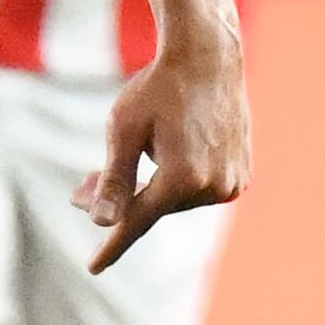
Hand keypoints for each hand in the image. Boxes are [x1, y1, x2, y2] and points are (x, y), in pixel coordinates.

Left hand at [83, 34, 250, 269]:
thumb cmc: (158, 88)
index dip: (111, 245)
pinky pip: (199, 189)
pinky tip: (169, 151)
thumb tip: (100, 222)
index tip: (92, 267)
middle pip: (154, 207)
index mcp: (182, 178)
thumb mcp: (124, 128)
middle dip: (120, 199)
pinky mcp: (241, 174)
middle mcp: (212, 186)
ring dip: (149, 188)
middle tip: (83, 186)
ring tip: (133, 156)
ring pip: (176, 199)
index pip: (136, 221)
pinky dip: (177, 180)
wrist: (208, 57)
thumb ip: (113, 180)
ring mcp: (231, 182)